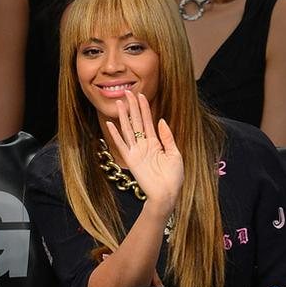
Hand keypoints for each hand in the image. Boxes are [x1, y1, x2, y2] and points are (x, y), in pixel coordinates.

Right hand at [105, 91, 183, 216]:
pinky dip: (115, 134)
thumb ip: (167, 137)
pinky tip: (110, 124)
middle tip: (127, 93)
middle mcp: (144, 144)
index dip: (144, 108)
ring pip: (128, 129)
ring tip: (119, 103)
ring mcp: (136, 151)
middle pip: (136, 122)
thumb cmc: (173, 176)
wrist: (167, 193)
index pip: (148, 121)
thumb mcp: (175, 154)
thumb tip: (161, 120)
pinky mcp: (131, 159)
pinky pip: (121, 144)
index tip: (140, 95)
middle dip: (132, 107)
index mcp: (155, 142)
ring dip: (123, 116)